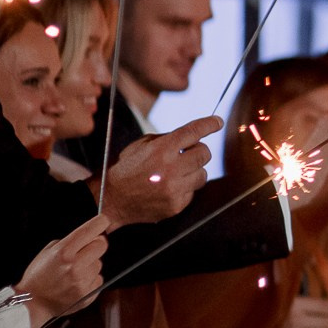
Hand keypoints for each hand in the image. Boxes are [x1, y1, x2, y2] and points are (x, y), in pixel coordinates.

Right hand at [20, 215, 109, 321]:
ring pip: (99, 263)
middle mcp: (76, 265)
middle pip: (102, 245)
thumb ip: (69, 242)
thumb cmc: (38, 275)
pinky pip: (98, 279)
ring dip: (90, 264)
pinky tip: (76, 283)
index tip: (103, 220)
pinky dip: (90, 279)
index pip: (91, 230)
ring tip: (73, 272)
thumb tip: (91, 235)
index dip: (100, 222)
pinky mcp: (89, 294)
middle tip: (86, 248)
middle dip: (96, 244)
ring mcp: (83, 281)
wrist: (33, 302)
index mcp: (64, 252)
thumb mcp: (48, 252)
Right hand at [102, 118, 216, 224]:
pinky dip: (185, 187)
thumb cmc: (126, 169)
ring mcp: (175, 189)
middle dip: (199, 150)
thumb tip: (193, 136)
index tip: (217, 122)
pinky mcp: (177, 205)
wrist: (111, 199)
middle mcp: (170, 169)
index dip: (209, 125)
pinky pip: (193, 191)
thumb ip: (167, 139)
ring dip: (194, 170)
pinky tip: (169, 187)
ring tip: (177, 172)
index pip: (193, 132)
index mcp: (160, 150)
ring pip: (203, 174)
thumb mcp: (141, 146)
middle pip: (205, 154)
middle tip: (189, 152)